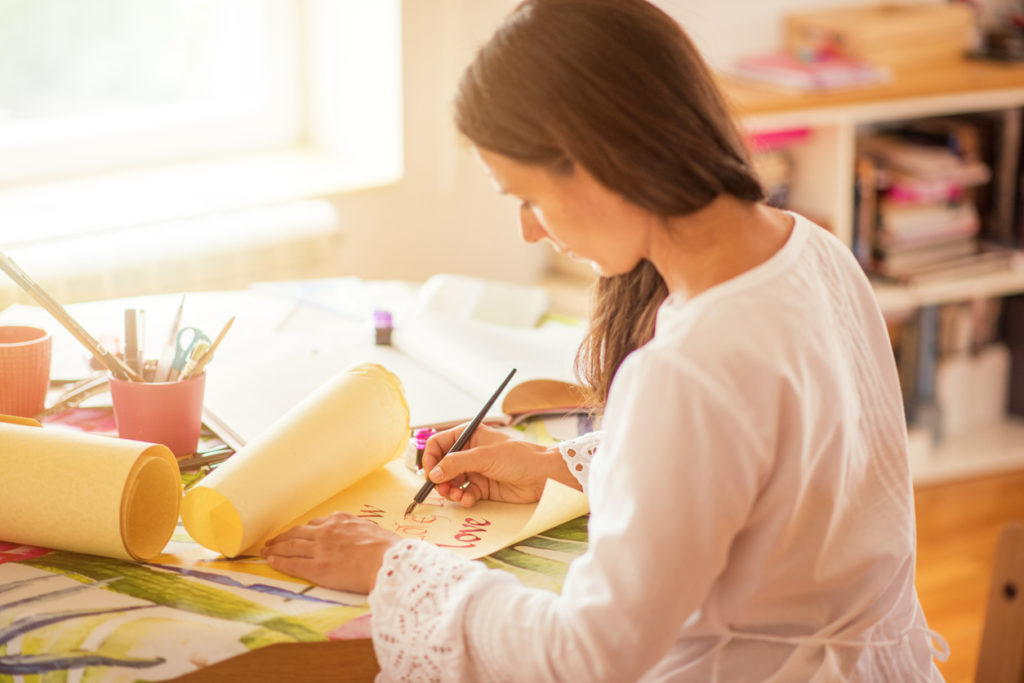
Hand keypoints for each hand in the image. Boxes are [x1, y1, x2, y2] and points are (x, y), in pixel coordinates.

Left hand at [262, 513, 400, 593]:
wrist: (390, 562)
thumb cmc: (388, 548)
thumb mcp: (371, 530)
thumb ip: (357, 529)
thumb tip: (357, 532)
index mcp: (340, 521)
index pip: (314, 524)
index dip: (302, 531)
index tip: (295, 534)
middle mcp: (326, 532)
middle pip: (296, 533)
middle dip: (282, 537)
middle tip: (271, 542)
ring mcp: (320, 550)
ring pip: (290, 546)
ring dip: (275, 548)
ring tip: (266, 551)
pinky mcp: (318, 568)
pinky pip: (293, 564)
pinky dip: (280, 562)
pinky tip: (271, 562)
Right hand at [421, 423, 574, 506]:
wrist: (542, 476)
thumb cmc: (517, 458)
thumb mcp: (483, 456)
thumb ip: (456, 464)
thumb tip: (433, 474)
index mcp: (468, 436)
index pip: (438, 444)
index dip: (430, 458)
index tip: (430, 473)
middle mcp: (469, 452)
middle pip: (441, 465)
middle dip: (439, 478)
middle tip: (443, 489)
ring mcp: (475, 470)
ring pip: (451, 482)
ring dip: (450, 491)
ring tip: (457, 496)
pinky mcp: (482, 487)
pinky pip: (464, 493)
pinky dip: (463, 498)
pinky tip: (469, 499)